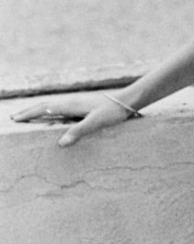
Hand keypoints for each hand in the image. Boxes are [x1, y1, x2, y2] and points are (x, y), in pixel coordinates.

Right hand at [10, 93, 131, 146]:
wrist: (128, 101)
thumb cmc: (114, 111)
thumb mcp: (96, 123)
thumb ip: (79, 131)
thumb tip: (60, 143)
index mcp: (71, 105)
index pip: (45, 108)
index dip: (29, 114)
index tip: (15, 118)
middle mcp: (72, 102)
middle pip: (46, 105)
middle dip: (30, 111)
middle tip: (15, 117)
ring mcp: (78, 103)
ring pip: (54, 106)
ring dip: (40, 110)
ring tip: (30, 116)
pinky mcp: (85, 106)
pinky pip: (62, 109)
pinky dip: (52, 112)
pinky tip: (54, 117)